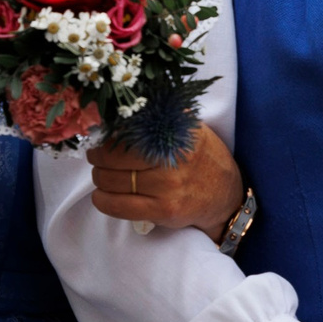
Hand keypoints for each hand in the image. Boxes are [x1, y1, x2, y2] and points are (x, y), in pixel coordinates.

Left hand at [88, 126, 244, 237]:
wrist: (225, 196)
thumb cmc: (202, 158)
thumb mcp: (190, 128)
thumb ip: (163, 117)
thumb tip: (122, 111)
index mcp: (177, 134)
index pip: (127, 132)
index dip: (105, 137)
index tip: (98, 139)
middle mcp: (173, 159)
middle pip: (114, 157)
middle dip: (98, 158)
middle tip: (96, 158)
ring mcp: (168, 187)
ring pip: (112, 181)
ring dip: (99, 179)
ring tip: (102, 176)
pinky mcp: (163, 210)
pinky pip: (119, 206)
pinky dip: (103, 201)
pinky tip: (102, 196)